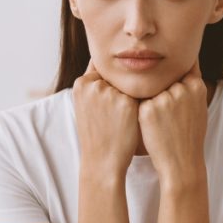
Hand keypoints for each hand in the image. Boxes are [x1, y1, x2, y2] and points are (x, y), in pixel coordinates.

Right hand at [73, 59, 139, 175]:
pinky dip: (141, 106)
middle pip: (117, 77)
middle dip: (121, 91)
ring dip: (132, 97)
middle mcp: (94, 85)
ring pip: (130, 86)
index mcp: (82, 83)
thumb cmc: (98, 133)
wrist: (103, 161)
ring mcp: (111, 93)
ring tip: (123, 119)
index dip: (111, 85)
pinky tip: (134, 120)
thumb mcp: (88, 105)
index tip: (111, 103)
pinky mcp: (128, 102)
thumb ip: (96, 84)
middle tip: (116, 114)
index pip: (103, 70)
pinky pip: (141, 96)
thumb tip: (112, 61)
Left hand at [137, 59, 207, 184]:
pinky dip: (141, 112)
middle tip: (168, 114)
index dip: (173, 75)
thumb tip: (187, 61)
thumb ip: (190, 86)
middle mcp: (181, 89)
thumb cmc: (189, 136)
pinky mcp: (148, 109)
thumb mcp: (198, 107)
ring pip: (150, 89)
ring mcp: (164, 98)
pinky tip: (151, 126)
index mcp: (196, 86)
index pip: (182, 68)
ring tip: (162, 123)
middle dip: (161, 90)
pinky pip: (139, 102)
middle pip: (163, 79)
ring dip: (150, 100)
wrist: (181, 163)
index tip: (171, 90)